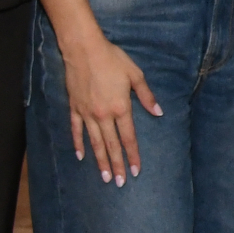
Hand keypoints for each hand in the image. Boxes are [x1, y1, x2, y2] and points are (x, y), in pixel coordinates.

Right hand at [61, 32, 161, 185]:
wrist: (84, 49)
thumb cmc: (112, 59)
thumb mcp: (135, 75)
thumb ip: (147, 96)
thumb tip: (158, 112)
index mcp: (121, 108)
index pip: (128, 138)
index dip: (133, 155)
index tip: (136, 171)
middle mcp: (103, 115)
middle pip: (111, 145)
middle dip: (117, 165)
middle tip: (120, 183)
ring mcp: (87, 113)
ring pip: (95, 142)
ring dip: (100, 161)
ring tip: (105, 177)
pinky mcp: (74, 108)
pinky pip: (76, 130)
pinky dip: (78, 144)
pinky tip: (81, 156)